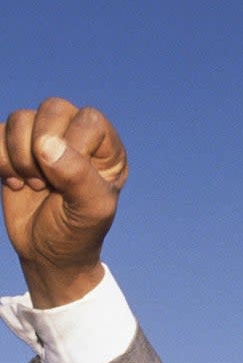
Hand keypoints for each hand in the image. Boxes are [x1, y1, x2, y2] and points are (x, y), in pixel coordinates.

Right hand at [0, 97, 126, 306]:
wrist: (49, 254)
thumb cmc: (78, 232)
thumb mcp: (90, 210)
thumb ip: (78, 176)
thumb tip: (47, 144)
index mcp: (107, 150)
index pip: (89, 120)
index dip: (73, 146)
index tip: (71, 181)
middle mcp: (78, 138)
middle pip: (52, 108)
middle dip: (42, 149)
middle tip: (48, 184)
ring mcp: (45, 140)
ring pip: (21, 118)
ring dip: (19, 157)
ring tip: (34, 185)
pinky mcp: (14, 148)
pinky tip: (16, 183)